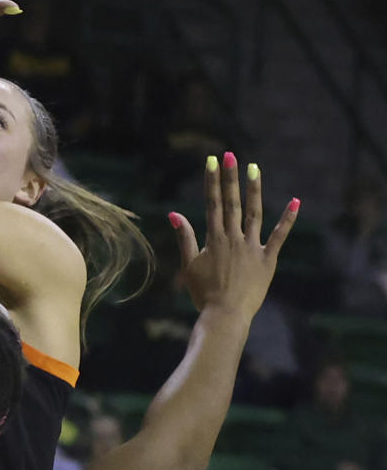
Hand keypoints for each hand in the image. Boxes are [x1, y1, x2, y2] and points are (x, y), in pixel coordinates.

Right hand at [170, 154, 297, 321]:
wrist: (225, 314)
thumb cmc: (203, 293)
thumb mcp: (189, 265)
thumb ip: (185, 238)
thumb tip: (174, 214)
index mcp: (214, 239)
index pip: (212, 204)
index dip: (212, 181)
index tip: (212, 161)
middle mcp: (233, 238)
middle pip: (232, 203)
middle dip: (231, 178)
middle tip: (231, 155)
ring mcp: (252, 248)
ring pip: (254, 213)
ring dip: (254, 190)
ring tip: (254, 168)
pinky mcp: (268, 260)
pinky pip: (279, 236)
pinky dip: (288, 219)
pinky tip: (296, 201)